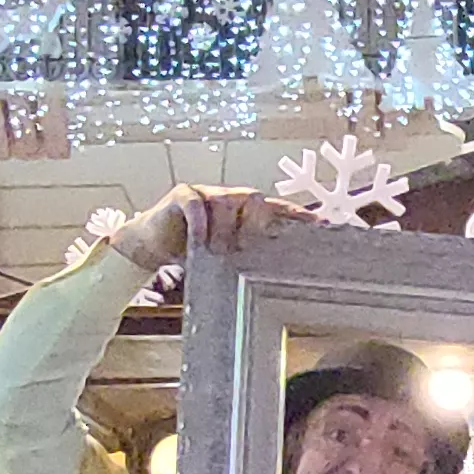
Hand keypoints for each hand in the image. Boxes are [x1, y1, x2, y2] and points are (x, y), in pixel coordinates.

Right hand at [107, 185, 288, 273]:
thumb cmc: (189, 252)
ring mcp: (206, 193)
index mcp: (243, 213)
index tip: (322, 224)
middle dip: (252, 226)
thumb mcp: (221, 259)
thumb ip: (242, 259)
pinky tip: (200, 241)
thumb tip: (268, 280)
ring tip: (215, 252)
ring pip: (227, 201)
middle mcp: (229, 198)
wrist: (150, 245)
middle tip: (238, 251)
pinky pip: (197, 205)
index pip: (276, 209)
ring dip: (224, 230)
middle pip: (255, 200)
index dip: (298, 215)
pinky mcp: (183, 195)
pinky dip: (201, 223)